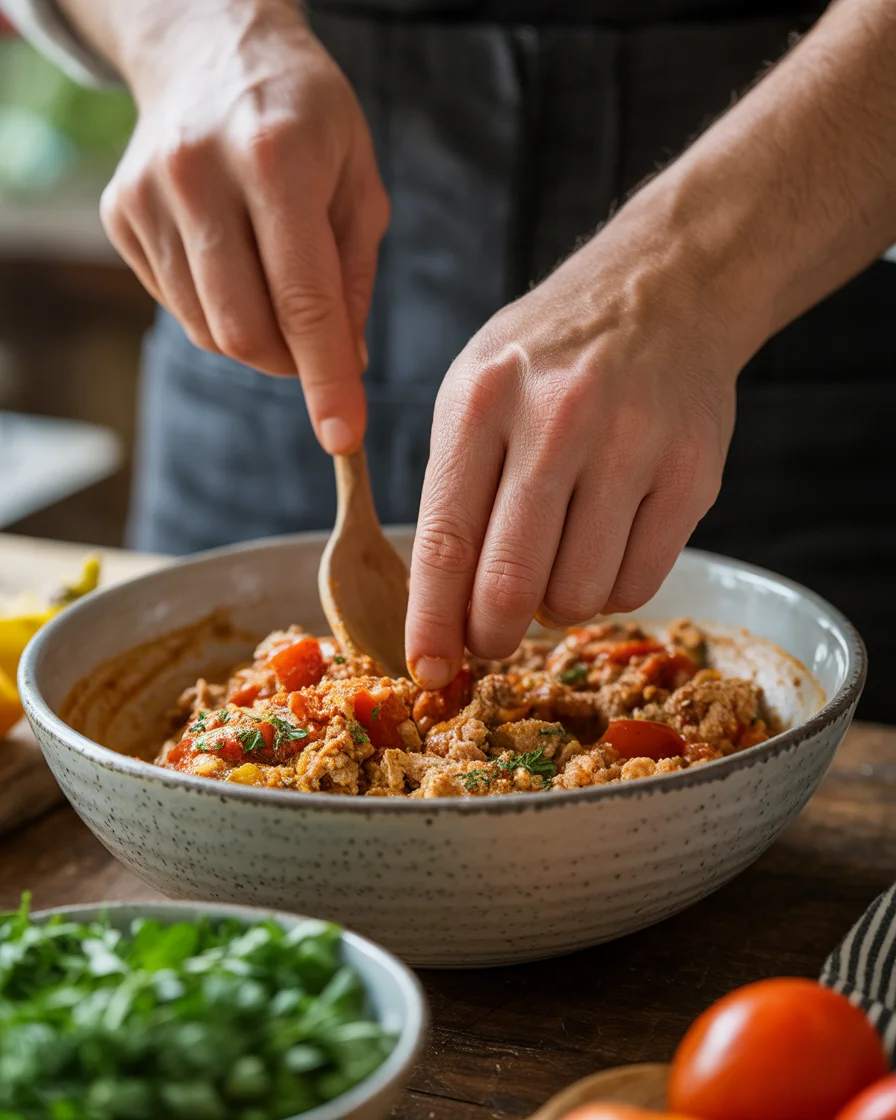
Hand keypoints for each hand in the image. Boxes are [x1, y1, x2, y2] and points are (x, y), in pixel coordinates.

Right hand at [100, 0, 387, 453]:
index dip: (326, 380)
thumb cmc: (304, 118)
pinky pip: (178, 306)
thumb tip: (347, 366)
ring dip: (255, 340)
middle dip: (290, 365)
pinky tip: (233, 262)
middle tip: (315, 349)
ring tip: (276, 289)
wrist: (211, 48)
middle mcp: (201, 176)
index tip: (344, 437)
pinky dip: (217, 310)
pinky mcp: (119, 215)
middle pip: (243, 332)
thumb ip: (354, 278)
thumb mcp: (358, 182)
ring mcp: (149, 196)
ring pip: (208, 330)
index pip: (304, 302)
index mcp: (276, 160)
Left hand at [406, 191, 762, 688]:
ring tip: (554, 565)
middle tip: (489, 640)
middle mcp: (558, 422)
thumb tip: (440, 607)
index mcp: (482, 403)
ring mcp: (633, 447)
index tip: (427, 670)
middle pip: (510, 582)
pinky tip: (600, 549)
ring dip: (555, 608)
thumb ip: (451, 492)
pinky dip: (608, 591)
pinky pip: (638, 585)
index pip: (445, 541)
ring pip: (578, 596)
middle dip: (490, 635)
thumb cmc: (549, 358)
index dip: (431, 622)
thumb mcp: (473, 392)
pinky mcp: (692, 474)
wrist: (661, 292)